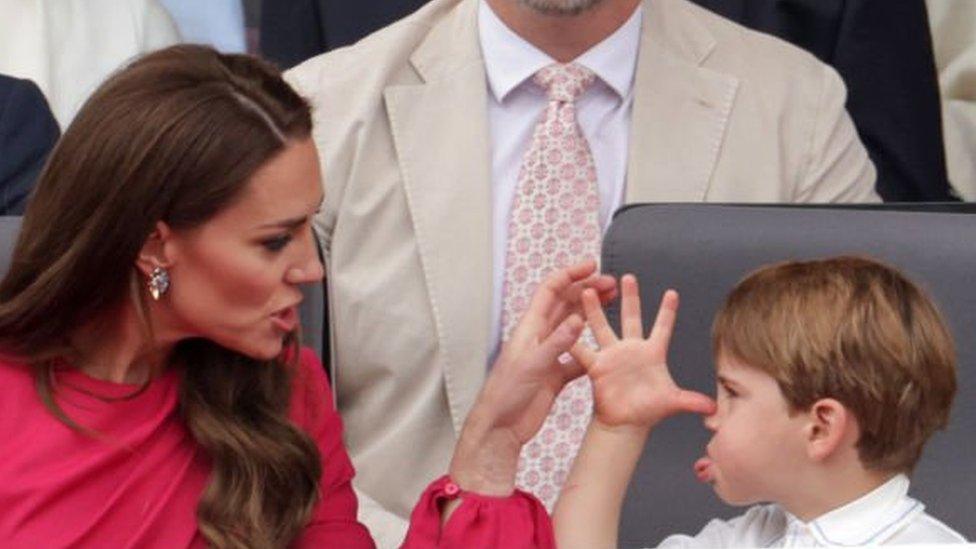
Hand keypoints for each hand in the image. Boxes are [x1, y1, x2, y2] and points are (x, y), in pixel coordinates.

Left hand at [449, 260, 616, 494]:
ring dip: (591, 313)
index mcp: (531, 327)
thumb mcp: (532, 365)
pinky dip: (591, 349)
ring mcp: (548, 355)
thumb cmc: (507, 393)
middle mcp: (540, 336)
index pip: (551, 289)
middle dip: (587, 290)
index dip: (571, 274)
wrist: (500, 427)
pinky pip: (577, 356)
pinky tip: (607, 349)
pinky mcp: (555, 375)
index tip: (593, 265)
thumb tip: (579, 319)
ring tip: (613, 304)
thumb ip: (557, 343)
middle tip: (612, 284)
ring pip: (573, 326)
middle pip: (566, 303)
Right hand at [570, 275, 714, 430]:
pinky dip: (573, 340)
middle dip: (630, 297)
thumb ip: (691, 401)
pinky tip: (563, 325)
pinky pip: (582, 350)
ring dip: (595, 310)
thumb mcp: (672, 402)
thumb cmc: (649, 411)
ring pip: (602, 327)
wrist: (624, 424)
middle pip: (631, 317)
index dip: (667, 311)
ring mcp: (612, 356)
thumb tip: (714, 409)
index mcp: (653, 354)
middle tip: (628, 277)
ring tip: (589, 290)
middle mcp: (631, 350)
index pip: (662, 327)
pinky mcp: (596, 366)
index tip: (672, 292)